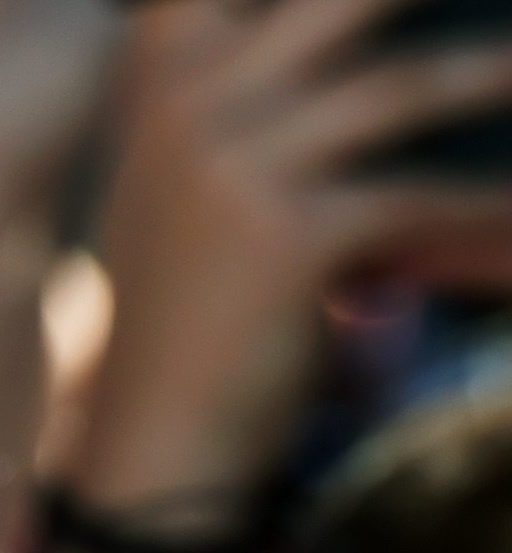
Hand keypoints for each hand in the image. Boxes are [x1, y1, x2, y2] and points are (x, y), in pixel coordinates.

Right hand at [76, 0, 511, 535]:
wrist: (155, 432)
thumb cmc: (188, 304)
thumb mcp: (193, 180)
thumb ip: (250, 92)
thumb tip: (378, 39)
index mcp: (162, 76)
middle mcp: (190, 101)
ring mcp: (234, 163)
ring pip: (402, 87)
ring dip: (490, 72)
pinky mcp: (287, 234)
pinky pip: (420, 199)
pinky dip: (485, 215)